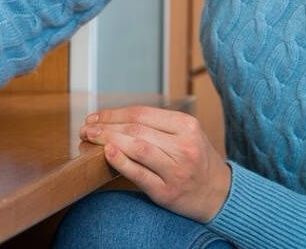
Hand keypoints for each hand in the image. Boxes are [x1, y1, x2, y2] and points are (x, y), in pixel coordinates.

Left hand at [79, 105, 230, 222]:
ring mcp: (176, 170)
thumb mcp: (186, 134)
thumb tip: (116, 118)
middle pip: (137, 129)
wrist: (219, 193)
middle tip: (86, 128)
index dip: (114, 113)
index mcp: (187, 125)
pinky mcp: (167, 192)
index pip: (142, 113)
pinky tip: (107, 153)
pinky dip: (121, 162)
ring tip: (91, 138)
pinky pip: (139, 174)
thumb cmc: (196, 159)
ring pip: (137, 148)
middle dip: (106, 126)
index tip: (95, 116)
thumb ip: (158, 125)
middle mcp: (183, 146)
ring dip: (109, 140)